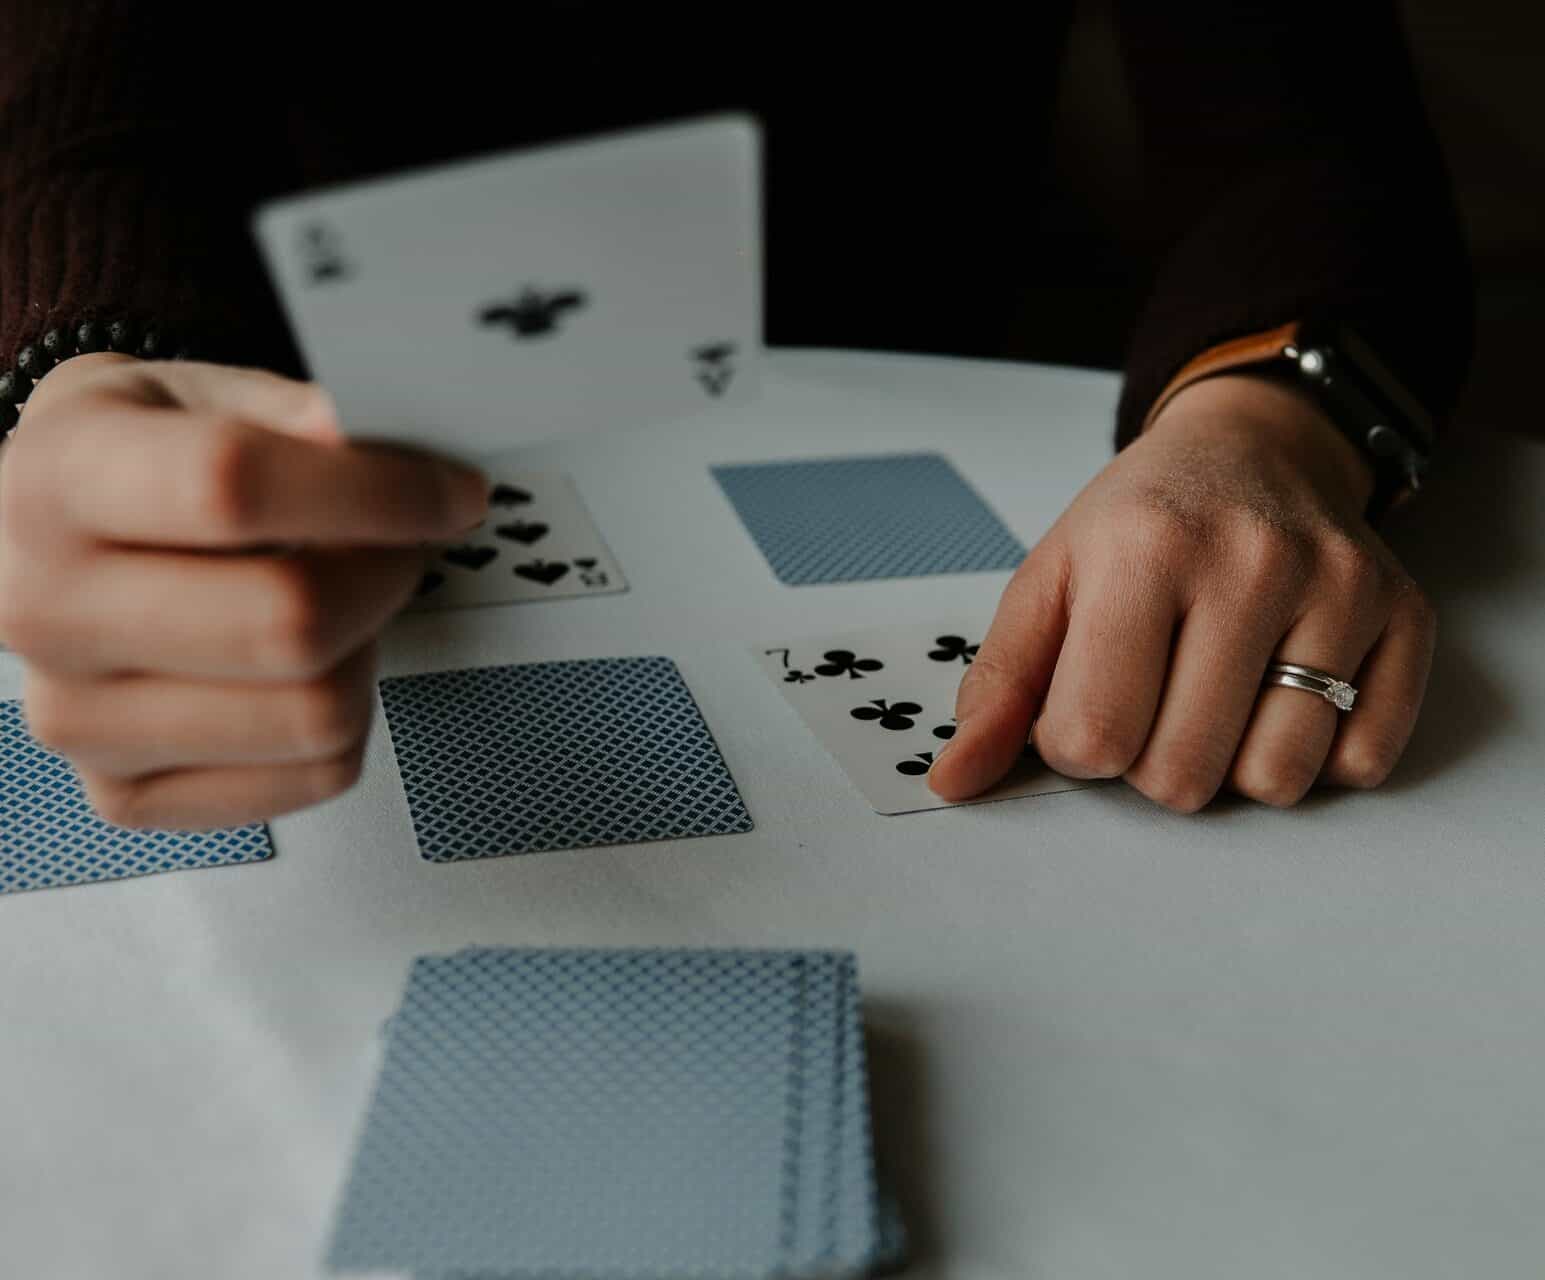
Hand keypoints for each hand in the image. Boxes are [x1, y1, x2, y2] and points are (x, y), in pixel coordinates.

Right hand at [0, 354, 487, 828]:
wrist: (44, 539)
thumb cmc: (133, 463)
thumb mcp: (196, 394)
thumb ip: (294, 415)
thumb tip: (383, 448)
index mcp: (56, 482)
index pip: (233, 489)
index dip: (377, 492)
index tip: (450, 492)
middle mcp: (44, 608)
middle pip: (289, 623)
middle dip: (386, 575)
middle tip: (399, 544)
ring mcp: (77, 718)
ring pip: (315, 713)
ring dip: (366, 650)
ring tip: (338, 600)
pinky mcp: (126, 793)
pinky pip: (313, 776)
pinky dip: (348, 722)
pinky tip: (310, 668)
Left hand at [928, 374, 1435, 811]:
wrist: (1251, 448)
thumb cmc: (1139, 522)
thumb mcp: (1048, 582)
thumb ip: (997, 688)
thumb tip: (953, 781)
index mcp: (1143, 551)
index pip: (1093, 738)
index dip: (1076, 744)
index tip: (1088, 698)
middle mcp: (1251, 563)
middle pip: (1182, 775)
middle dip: (1151, 761)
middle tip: (1155, 697)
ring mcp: (1340, 589)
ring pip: (1276, 780)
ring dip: (1232, 764)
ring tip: (1217, 696)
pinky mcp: (1404, 618)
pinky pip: (1361, 763)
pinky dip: (1316, 754)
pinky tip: (1284, 693)